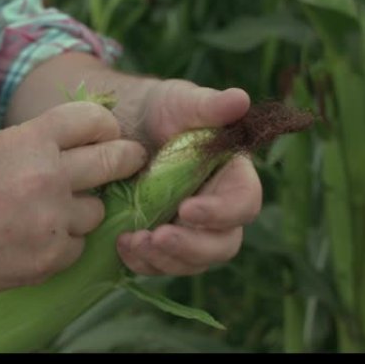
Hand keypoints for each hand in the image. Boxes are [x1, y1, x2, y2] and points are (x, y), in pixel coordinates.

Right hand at [0, 102, 146, 293]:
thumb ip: (42, 142)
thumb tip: (88, 142)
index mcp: (32, 140)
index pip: (94, 120)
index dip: (106, 126)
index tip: (109, 135)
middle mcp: (48, 176)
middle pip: (114, 161)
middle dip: (127, 159)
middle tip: (130, 160)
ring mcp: (51, 220)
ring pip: (97, 211)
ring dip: (81, 211)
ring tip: (48, 214)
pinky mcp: (49, 258)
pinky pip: (78, 247)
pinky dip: (63, 244)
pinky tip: (35, 240)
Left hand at [116, 80, 261, 275]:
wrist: (121, 128)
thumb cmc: (158, 110)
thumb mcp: (180, 101)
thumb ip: (209, 104)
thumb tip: (240, 99)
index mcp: (231, 176)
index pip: (243, 203)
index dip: (221, 212)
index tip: (187, 208)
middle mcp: (217, 210)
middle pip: (223, 244)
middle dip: (192, 246)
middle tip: (158, 237)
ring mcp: (189, 230)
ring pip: (192, 262)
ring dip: (165, 259)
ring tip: (133, 242)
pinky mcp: (162, 242)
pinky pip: (160, 265)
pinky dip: (143, 262)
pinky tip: (122, 245)